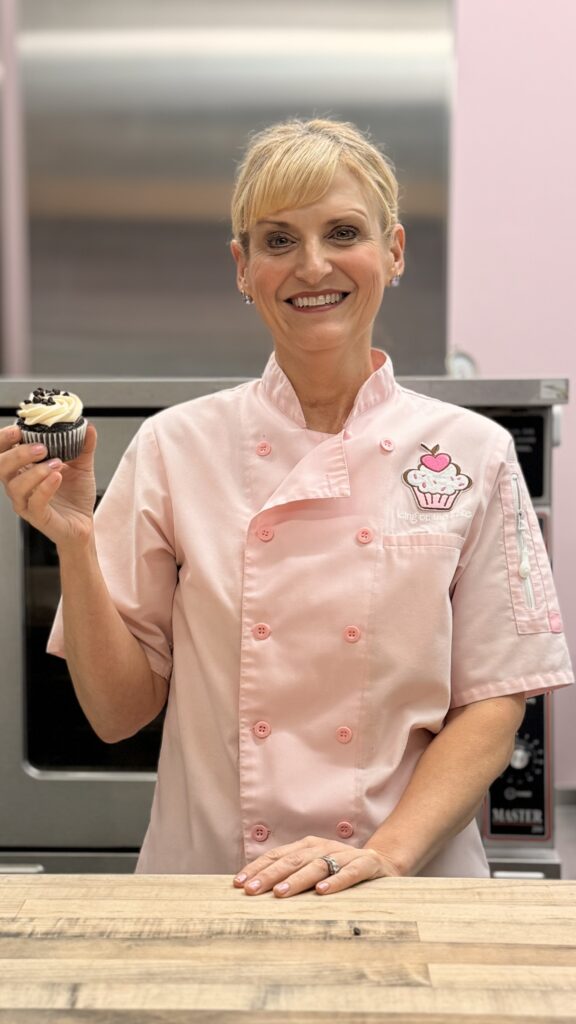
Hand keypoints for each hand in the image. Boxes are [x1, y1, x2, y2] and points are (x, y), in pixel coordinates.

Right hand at [0, 423, 97, 546]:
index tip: (18, 428)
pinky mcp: (38, 517)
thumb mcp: (82, 466)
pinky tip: (57, 477)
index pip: (2, 452)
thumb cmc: (75, 496)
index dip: (4, 439)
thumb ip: (83, 446)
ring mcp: (26, 502)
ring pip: (16, 486)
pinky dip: (45, 487)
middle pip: (1, 467)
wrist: (85, 523)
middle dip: (16, 453)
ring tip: (57, 463)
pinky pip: (35, 503)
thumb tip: (88, 427)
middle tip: (41, 447)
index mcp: (23, 470)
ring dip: (35, 471)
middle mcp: (19, 485)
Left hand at [233, 835, 400, 897]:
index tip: (238, 884)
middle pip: (292, 861)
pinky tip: (322, 892)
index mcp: (307, 846)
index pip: (277, 856)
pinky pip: (350, 873)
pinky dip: (336, 882)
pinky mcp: (366, 864)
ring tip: (280, 893)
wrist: (382, 862)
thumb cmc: (339, 870)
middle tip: (251, 890)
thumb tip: (255, 889)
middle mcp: (322, 847)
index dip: (257, 868)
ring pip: (317, 866)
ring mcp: (344, 855)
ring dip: (297, 880)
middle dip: (269, 876)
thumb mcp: (313, 869)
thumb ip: (291, 875)